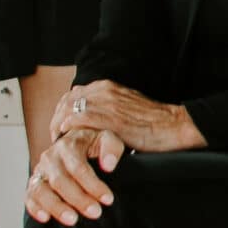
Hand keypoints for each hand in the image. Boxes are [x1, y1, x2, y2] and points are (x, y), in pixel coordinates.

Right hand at [26, 127, 123, 224]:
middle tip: (96, 213)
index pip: (79, 167)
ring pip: (41, 190)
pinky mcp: (34, 183)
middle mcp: (51, 157)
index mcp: (68, 145)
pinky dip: (35, 208)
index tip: (108, 199)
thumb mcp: (106, 139)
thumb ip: (111, 148)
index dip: (93, 185)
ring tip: (73, 220)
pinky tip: (46, 218)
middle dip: (79, 199)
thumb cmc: (93, 144)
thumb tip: (109, 165)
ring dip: (56, 207)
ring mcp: (40, 170)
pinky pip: (30, 196)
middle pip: (60, 181)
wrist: (75, 142)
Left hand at [52, 79, 205, 152]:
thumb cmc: (152, 121)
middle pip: (67, 101)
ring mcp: (106, 102)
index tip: (60, 128)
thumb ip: (108, 107)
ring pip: (70, 109)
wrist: (172, 125)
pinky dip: (70, 129)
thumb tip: (91, 118)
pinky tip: (67, 139)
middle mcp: (104, 90)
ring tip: (58, 142)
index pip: (73, 94)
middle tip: (55, 138)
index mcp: (107, 86)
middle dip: (57, 119)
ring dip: (59, 126)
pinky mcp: (110, 118)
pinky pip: (80, 120)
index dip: (63, 111)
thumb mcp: (126, 105)